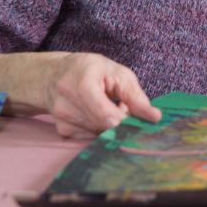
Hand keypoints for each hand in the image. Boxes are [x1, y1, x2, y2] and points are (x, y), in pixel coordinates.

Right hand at [42, 53, 162, 137]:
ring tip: (106, 105)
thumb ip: (135, 96)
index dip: (127, 120)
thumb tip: (155, 117)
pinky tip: (94, 113)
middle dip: (120, 121)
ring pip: (100, 134)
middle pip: (106, 127)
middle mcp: (67, 104)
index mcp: (82, 85)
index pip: (108, 116)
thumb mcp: (116, 72)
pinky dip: (98, 128)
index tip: (136, 115)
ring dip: (110, 124)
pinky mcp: (63, 131)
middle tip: (121, 106)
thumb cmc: (89, 70)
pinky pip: (90, 136)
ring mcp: (63, 120)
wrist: (51, 75)